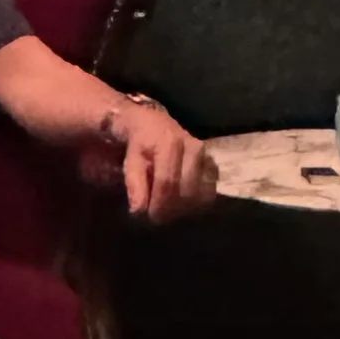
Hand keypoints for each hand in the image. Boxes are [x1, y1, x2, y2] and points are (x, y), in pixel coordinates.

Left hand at [98, 103, 217, 222]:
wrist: (150, 121)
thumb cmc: (135, 139)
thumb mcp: (128, 155)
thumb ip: (134, 181)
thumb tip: (139, 210)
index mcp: (169, 142)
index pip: (167, 182)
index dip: (158, 204)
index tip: (146, 217)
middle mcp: (191, 146)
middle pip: (187, 190)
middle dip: (170, 209)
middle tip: (155, 217)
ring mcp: (204, 154)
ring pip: (201, 192)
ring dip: (184, 208)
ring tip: (167, 211)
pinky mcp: (211, 162)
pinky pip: (210, 190)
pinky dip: (196, 202)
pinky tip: (181, 205)